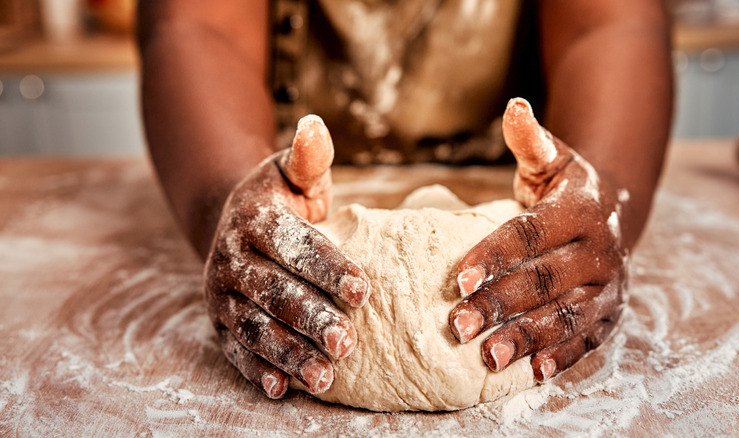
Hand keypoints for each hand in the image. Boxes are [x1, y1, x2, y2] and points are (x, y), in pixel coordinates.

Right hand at [204, 116, 370, 398]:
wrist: (232, 223)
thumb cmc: (279, 200)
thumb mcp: (293, 174)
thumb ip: (308, 158)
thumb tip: (315, 125)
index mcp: (254, 220)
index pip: (294, 245)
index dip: (328, 267)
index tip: (364, 290)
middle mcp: (231, 258)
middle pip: (274, 292)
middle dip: (311, 319)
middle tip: (348, 343)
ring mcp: (222, 294)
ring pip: (255, 327)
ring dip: (288, 354)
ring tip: (324, 377)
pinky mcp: (219, 322)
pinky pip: (236, 350)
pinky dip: (257, 371)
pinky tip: (282, 390)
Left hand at [449, 98, 627, 381]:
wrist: (614, 214)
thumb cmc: (566, 187)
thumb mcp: (551, 160)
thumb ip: (531, 141)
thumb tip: (514, 107)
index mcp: (582, 208)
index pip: (532, 233)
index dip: (495, 255)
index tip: (458, 277)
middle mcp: (601, 249)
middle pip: (546, 280)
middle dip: (501, 303)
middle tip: (457, 324)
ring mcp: (609, 285)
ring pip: (568, 315)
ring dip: (528, 337)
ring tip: (489, 357)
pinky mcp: (610, 313)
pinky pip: (587, 339)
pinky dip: (561, 357)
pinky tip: (531, 372)